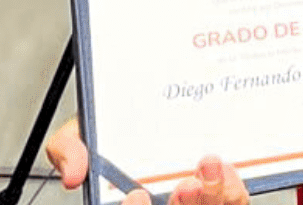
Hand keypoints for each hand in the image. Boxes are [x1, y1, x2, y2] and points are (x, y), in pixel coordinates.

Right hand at [46, 117, 248, 203]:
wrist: (152, 107)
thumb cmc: (116, 131)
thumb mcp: (83, 132)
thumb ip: (68, 148)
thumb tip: (72, 173)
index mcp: (130, 202)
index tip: (135, 194)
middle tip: (184, 185)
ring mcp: (193, 202)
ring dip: (214, 195)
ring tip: (210, 165)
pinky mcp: (222, 193)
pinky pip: (234, 203)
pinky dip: (233, 188)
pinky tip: (226, 167)